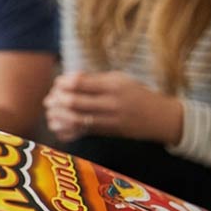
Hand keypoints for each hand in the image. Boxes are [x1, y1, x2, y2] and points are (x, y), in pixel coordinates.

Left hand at [44, 71, 183, 144]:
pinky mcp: (107, 132)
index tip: (58, 83)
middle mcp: (111, 103)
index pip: (81, 83)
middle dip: (57, 100)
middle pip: (75, 102)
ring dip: (58, 116)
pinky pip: (82, 132)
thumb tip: (68, 78)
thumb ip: (95, 79)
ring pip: (76, 119)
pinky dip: (66, 131)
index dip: (63, 83)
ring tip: (51, 112)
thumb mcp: (120, 80)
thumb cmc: (136, 94)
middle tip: (49, 99)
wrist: (160, 117)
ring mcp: (109, 119)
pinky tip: (57, 126)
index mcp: (114, 85)